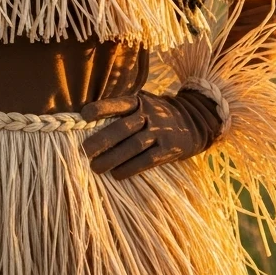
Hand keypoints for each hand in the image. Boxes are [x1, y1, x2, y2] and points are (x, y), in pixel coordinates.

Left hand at [80, 89, 224, 180]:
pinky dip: (130, 168)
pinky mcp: (168, 149)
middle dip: (103, 140)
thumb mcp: (143, 102)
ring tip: (96, 167)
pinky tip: (116, 174)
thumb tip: (88, 118)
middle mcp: (149, 113)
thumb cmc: (156, 113)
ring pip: (133, 146)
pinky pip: (147, 160)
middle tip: (85, 151)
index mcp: (139, 100)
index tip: (83, 116)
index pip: (118, 103)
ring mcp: (160, 131)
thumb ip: (122, 107)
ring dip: (113, 158)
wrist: (192, 122)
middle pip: (123, 127)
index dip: (101, 108)